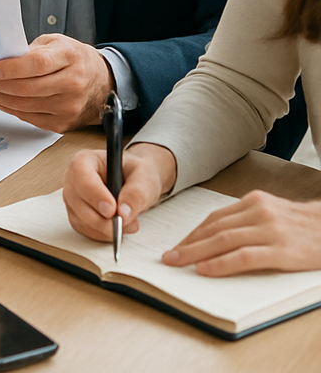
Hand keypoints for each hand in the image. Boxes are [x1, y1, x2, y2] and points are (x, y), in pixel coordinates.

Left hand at [0, 34, 115, 131]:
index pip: (37, 64)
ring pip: (24, 106)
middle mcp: (72, 83)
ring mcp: (68, 106)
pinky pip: (27, 117)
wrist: (102, 82)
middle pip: (26, 88)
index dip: (10, 68)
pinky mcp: (62, 123)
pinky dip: (7, 108)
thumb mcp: (55, 43)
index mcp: (70, 57)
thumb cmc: (74, 58)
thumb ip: (30, 51)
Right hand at [63, 142, 176, 241]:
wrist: (135, 181)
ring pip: (80, 219)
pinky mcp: (77, 214)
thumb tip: (123, 213)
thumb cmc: (135, 173)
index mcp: (85, 160)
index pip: (82, 177)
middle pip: (78, 202)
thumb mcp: (143, 177)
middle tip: (125, 222)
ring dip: (105, 229)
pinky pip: (84, 230)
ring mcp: (73, 198)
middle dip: (102, 219)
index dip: (95, 195)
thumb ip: (136, 193)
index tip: (112, 210)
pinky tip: (117, 228)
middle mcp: (74, 179)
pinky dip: (102, 234)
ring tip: (128, 223)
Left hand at [160, 191, 320, 275]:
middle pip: (214, 229)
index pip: (214, 218)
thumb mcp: (272, 214)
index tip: (177, 245)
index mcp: (254, 201)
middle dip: (188, 244)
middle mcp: (259, 211)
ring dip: (196, 253)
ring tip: (178, 263)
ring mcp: (271, 230)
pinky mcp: (283, 250)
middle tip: (169, 257)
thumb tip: (214, 238)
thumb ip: (246, 221)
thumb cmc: (303, 227)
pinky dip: (222, 263)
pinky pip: (245, 256)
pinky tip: (206, 270)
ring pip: (224, 240)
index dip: (193, 233)